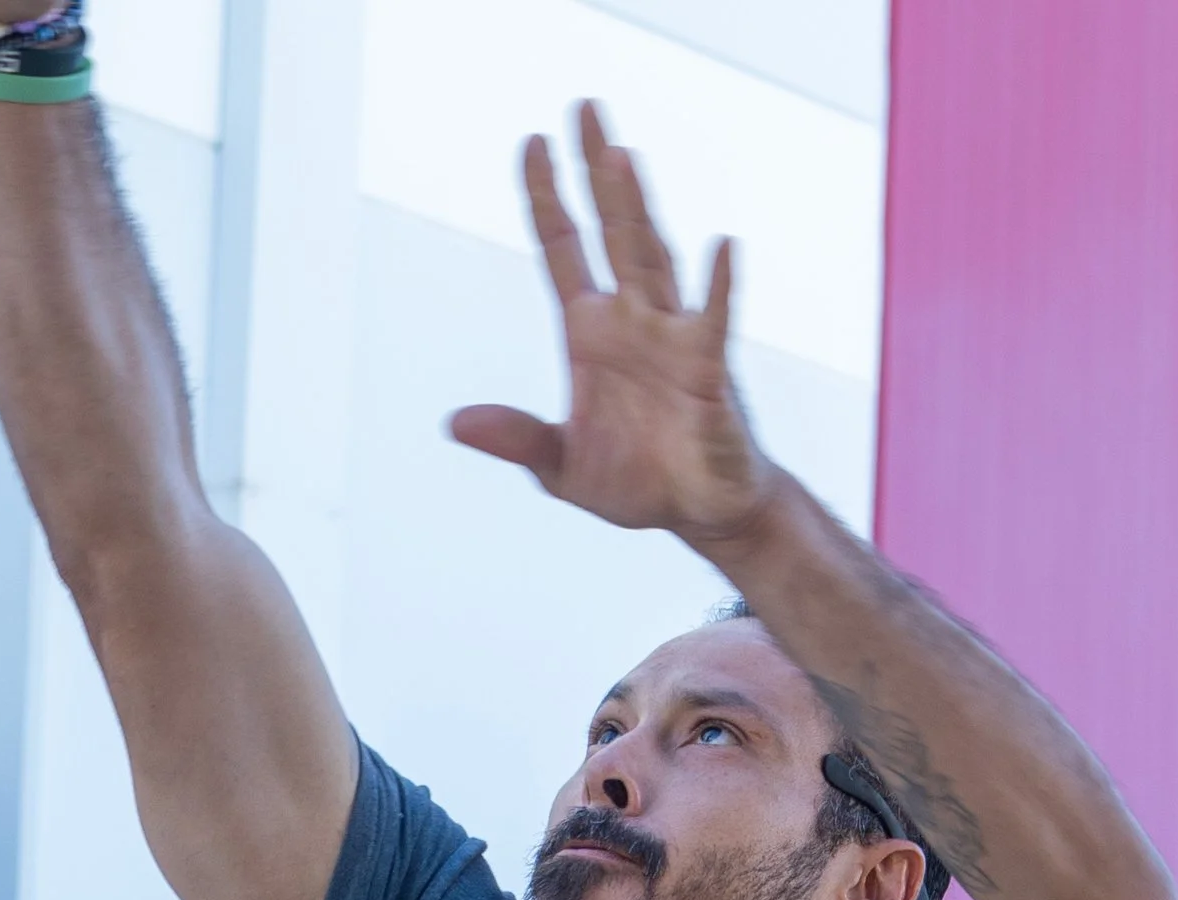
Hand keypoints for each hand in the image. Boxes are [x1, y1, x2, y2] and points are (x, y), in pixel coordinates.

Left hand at [449, 105, 771, 546]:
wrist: (699, 512)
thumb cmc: (636, 481)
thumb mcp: (560, 468)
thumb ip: (517, 439)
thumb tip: (456, 424)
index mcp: (590, 333)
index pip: (563, 248)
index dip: (546, 198)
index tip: (533, 141)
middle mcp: (632, 319)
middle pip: (611, 232)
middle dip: (596, 173)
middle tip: (583, 109)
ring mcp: (672, 337)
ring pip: (652, 261)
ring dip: (635, 212)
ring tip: (620, 159)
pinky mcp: (708, 372)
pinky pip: (713, 323)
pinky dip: (718, 288)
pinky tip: (721, 249)